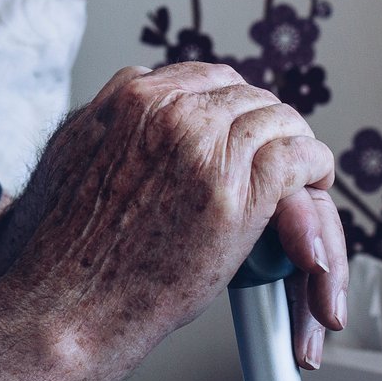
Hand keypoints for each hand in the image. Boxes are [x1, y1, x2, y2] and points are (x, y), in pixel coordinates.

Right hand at [1, 61, 348, 373]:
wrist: (69, 303)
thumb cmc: (65, 248)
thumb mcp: (72, 152)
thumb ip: (109, 120)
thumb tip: (133, 108)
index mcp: (132, 98)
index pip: (207, 77)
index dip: (230, 105)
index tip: (239, 130)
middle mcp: (172, 112)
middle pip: (246, 96)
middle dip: (264, 125)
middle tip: (273, 155)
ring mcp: (207, 149)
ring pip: (279, 121)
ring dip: (295, 144)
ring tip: (301, 171)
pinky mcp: (240, 193)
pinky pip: (300, 157)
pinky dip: (316, 166)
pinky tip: (316, 181)